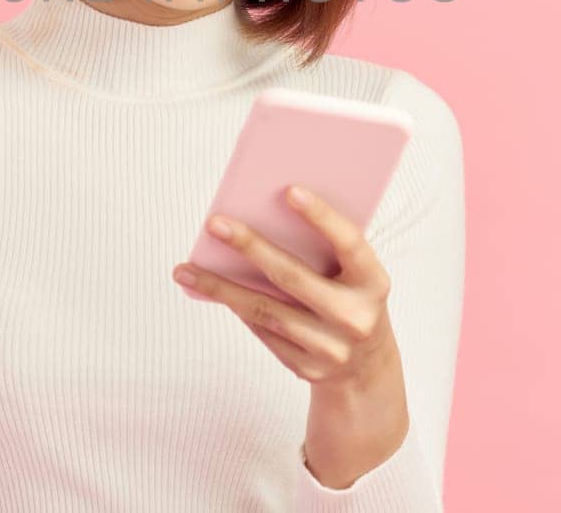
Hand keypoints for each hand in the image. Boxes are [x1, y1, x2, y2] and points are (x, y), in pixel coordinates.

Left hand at [171, 186, 398, 390]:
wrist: (367, 369)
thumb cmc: (352, 300)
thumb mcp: (355, 276)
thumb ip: (326, 249)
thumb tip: (264, 214)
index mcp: (374, 283)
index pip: (349, 243)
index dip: (322, 217)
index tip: (289, 191)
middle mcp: (355, 317)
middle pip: (293, 278)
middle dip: (250, 247)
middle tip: (215, 224)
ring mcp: (331, 348)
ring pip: (265, 310)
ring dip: (221, 287)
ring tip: (186, 269)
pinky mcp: (307, 368)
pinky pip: (263, 331)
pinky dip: (236, 307)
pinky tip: (211, 290)